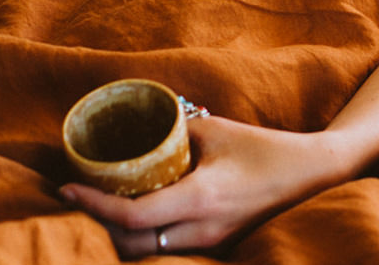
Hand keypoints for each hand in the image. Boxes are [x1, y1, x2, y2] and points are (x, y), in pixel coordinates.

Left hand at [59, 116, 359, 257]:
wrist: (312, 175)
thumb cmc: (267, 149)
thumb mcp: (219, 130)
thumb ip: (177, 132)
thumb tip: (142, 126)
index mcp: (200, 198)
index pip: (131, 216)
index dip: (92, 205)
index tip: (67, 188)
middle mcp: (202, 230)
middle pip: (129, 246)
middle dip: (98, 226)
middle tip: (82, 198)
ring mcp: (211, 244)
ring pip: (147, 254)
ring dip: (120, 236)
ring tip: (105, 207)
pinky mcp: (217, 247)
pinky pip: (167, 251)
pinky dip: (145, 238)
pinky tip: (138, 217)